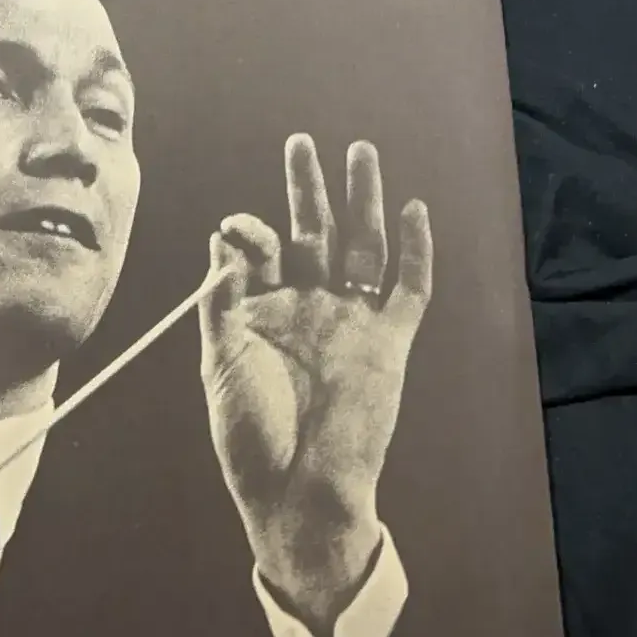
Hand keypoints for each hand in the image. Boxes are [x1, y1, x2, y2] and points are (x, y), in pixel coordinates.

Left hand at [200, 136, 431, 636]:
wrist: (297, 494)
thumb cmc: (250, 436)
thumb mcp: (222, 363)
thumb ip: (222, 302)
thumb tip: (222, 242)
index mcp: (262, 311)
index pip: (258, 252)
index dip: (248, 233)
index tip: (237, 227)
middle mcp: (307, 308)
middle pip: (312, 233)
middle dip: (307, 189)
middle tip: (300, 142)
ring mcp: (349, 322)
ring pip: (361, 246)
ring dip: (362, 200)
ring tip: (360, 151)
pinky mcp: (386, 343)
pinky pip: (407, 289)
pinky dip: (415, 250)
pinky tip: (414, 209)